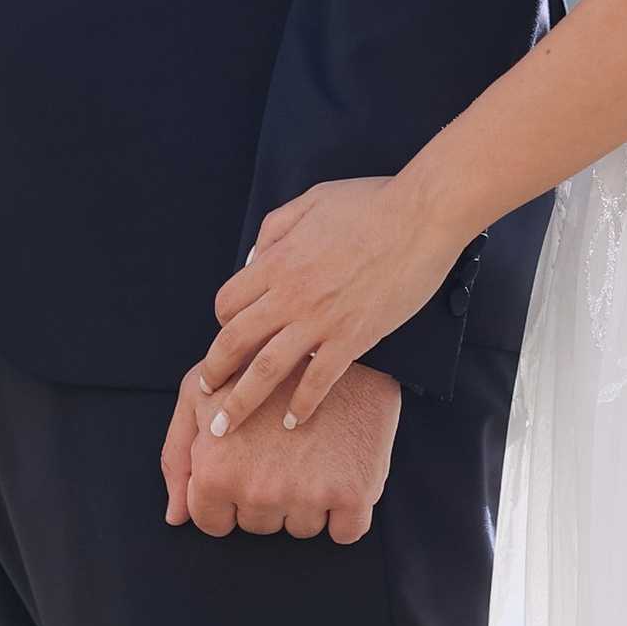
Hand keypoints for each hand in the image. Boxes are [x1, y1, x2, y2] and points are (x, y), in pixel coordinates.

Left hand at [160, 359, 400, 541]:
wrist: (337, 329)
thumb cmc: (258, 366)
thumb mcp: (200, 394)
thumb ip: (177, 454)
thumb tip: (175, 516)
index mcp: (216, 470)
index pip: (212, 521)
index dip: (227, 494)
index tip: (246, 465)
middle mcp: (258, 490)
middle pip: (258, 526)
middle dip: (267, 493)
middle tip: (283, 449)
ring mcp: (308, 495)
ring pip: (302, 530)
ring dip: (307, 501)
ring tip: (312, 451)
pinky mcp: (355, 492)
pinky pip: (347, 533)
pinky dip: (346, 515)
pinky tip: (342, 473)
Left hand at [199, 175, 455, 431]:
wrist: (420, 216)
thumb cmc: (371, 203)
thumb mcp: (310, 200)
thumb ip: (275, 228)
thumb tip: (255, 259)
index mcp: (278, 260)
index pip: (228, 302)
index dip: (223, 322)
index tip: (229, 336)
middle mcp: (290, 294)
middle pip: (234, 342)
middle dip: (213, 373)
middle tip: (206, 392)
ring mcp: (320, 319)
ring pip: (265, 370)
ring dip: (242, 402)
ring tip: (228, 425)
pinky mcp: (353, 337)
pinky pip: (317, 381)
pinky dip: (301, 406)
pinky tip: (293, 421)